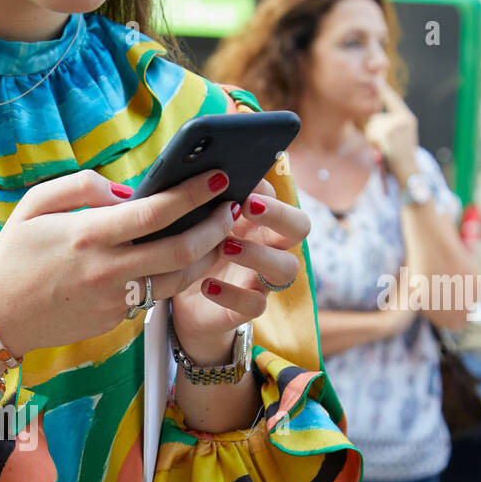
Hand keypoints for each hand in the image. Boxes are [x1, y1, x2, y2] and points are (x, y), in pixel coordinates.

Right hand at [0, 168, 241, 358]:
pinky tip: (191, 257)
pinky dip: (179, 276)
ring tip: (222, 232)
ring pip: (178, 280)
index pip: (155, 212)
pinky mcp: (116, 319)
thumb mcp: (34, 206)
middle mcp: (107, 270)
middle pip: (180, 250)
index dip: (192, 193)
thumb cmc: (14, 255)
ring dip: (207, 255)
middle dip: (215, 226)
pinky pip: (156, 295)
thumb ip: (81, 186)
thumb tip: (127, 191)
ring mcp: (114, 300)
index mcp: (88, 235)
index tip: (217, 177)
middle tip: (231, 206)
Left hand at [169, 178, 309, 363]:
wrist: (180, 300)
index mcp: (258, 221)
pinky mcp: (247, 308)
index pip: (281, 197)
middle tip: (248, 206)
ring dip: (258, 254)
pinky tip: (207, 285)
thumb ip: (205, 201)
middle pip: (300, 227)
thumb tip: (200, 173)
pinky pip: (255, 305)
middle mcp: (269, 247)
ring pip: (286, 268)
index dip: (267, 189)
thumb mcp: (195, 223)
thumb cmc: (192, 250)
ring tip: (225, 247)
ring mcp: (262, 279)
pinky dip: (233, 295)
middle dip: (279, 214)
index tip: (243, 179)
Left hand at [364, 79, 418, 181]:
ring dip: (373, 137)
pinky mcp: (387, 133)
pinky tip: (381, 148)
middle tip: (384, 143)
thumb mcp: (403, 133)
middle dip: (374, 129)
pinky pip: (371, 133)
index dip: (385, 92)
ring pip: (372, 126)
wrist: (407, 168)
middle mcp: (402, 119)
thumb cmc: (402, 153)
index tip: (378, 81)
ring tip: (384, 146)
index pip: (394, 101)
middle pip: (376, 117)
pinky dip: (372, 141)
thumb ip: (394, 122)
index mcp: (407, 118)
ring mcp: (395, 126)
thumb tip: (374, 117)